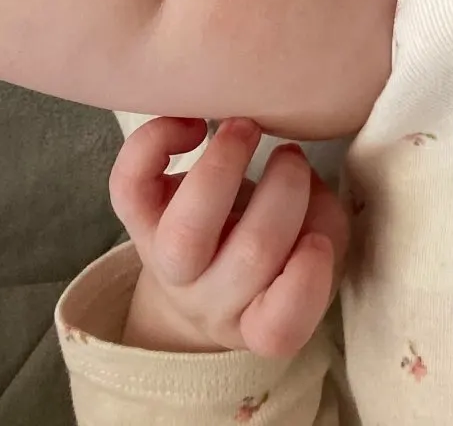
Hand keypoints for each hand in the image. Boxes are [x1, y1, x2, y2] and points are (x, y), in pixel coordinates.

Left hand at [111, 116, 348, 356]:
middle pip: (251, 255)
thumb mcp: (314, 248)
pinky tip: (193, 125)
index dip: (307, 280)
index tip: (320, 237)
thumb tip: (305, 178)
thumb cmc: (272, 254)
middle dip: (285, 188)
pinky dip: (156, 144)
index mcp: (258, 317)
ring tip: (247, 127)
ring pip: (186, 232)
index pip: (279, 327)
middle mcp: (210, 301)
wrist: (199, 273)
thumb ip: (324, 221)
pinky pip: (128, 186)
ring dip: (226, 164)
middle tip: (292, 155)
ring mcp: (167, 266)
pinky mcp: (137, 223)